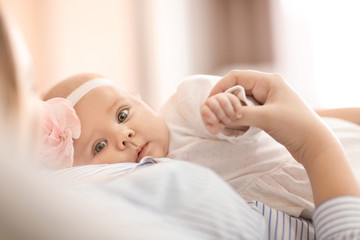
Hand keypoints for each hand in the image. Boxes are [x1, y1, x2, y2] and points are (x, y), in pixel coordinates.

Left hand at [200, 92, 247, 134]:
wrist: (221, 115)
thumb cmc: (215, 122)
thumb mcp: (213, 128)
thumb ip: (215, 130)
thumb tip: (221, 125)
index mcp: (204, 108)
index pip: (206, 111)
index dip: (212, 118)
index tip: (218, 123)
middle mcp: (211, 100)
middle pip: (215, 106)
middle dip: (222, 116)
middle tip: (228, 122)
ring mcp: (220, 96)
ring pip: (224, 102)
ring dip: (230, 112)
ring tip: (233, 118)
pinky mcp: (229, 96)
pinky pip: (234, 99)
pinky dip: (237, 108)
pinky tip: (239, 116)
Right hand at [209, 70, 359, 204]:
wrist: (315, 145)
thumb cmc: (295, 126)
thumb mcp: (265, 118)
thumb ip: (241, 115)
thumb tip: (220, 116)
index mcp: (269, 81)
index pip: (236, 77)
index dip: (220, 87)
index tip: (209, 101)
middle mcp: (267, 87)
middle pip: (237, 89)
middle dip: (225, 102)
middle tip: (215, 115)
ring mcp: (268, 100)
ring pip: (241, 102)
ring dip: (232, 112)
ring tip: (225, 123)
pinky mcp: (268, 112)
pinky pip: (247, 111)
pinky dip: (239, 118)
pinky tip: (236, 127)